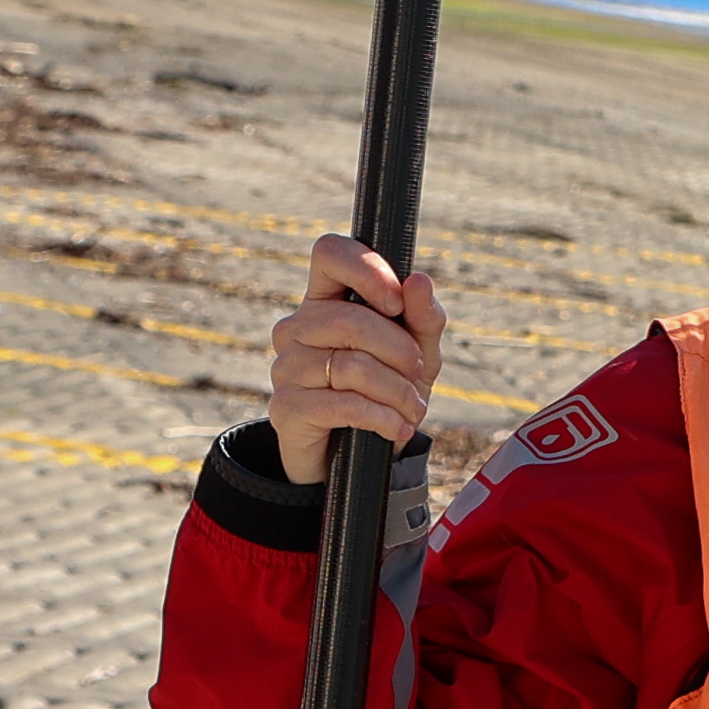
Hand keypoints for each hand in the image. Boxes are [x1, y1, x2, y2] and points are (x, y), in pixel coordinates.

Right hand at [266, 235, 444, 483]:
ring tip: (413, 408)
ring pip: (351, 366)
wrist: (361, 455)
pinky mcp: (286, 407)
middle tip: (419, 373)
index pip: (330, 253)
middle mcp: (297, 327)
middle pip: (350, 319)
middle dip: (399, 350)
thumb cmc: (388, 389)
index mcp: (326, 299)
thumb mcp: (418, 353)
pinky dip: (382, 417)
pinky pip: (342, 404)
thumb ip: (423, 318)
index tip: (397, 303)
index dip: (366, 269)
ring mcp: (286, 366)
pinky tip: (396, 427)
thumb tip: (418, 280)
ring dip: (397, 391)